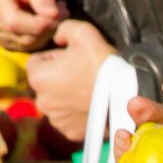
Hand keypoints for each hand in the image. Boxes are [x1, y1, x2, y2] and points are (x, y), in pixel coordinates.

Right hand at [0, 0, 61, 50]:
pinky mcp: (2, 41)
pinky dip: (41, 37)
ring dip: (47, 32)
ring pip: (26, 43)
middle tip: (64, 12)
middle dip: (46, 27)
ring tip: (57, 14)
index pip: (13, 21)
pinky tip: (47, 23)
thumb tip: (52, 15)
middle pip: (20, 34)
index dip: (38, 24)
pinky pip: (26, 47)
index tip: (58, 15)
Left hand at [26, 20, 116, 141]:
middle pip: (45, 84)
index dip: (53, 57)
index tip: (72, 57)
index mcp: (38, 77)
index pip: (36, 62)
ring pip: (55, 102)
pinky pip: (67, 119)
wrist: (126, 94)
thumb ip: (63, 30)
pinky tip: (90, 105)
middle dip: (58, 77)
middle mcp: (41, 102)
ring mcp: (55, 120)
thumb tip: (56, 37)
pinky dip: (74, 113)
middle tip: (82, 73)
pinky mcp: (69, 133)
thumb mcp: (82, 32)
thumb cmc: (101, 62)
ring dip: (65, 96)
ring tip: (87, 90)